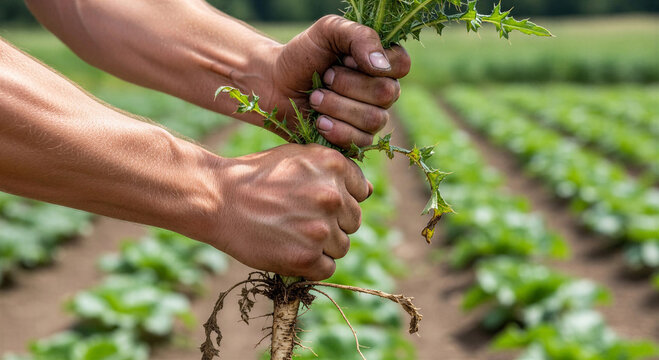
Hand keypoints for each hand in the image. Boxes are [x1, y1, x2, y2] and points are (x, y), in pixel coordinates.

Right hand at [208, 144, 371, 280]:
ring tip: (290, 234)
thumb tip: (368, 191)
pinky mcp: (307, 255)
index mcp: (334, 165)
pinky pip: (326, 269)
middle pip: (353, 222)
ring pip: (342, 247)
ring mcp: (321, 227)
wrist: (218, 199)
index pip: (360, 192)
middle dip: (332, 224)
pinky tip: (288, 250)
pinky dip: (310, 265)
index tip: (314, 202)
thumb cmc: (256, 177)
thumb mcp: (297, 157)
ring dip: (321, 246)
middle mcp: (333, 195)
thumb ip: (334, 171)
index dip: (338, 200)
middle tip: (298, 220)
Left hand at [259, 15, 410, 147]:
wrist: (275, 85)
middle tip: (324, 78)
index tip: (343, 58)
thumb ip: (359, 36)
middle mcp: (383, 91)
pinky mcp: (357, 140)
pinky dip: (336, 130)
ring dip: (338, 107)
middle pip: (387, 94)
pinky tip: (318, 121)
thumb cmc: (302, 56)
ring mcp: (372, 117)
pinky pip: (361, 141)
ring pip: (374, 119)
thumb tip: (381, 66)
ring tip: (315, 98)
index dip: (373, 65)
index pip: (401, 65)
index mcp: (381, 62)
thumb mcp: (328, 31)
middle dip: (348, 86)